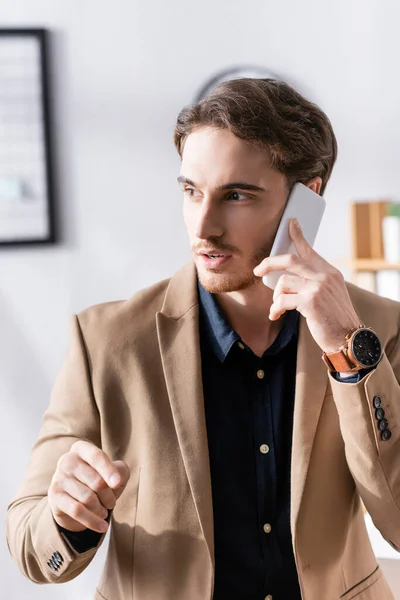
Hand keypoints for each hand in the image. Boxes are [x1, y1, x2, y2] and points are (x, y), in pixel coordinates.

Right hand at [48, 440, 129, 533]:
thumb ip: (120, 471)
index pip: (97, 457)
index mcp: (82, 448)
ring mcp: (58, 478)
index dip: (109, 470)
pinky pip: (76, 510)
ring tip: (104, 512)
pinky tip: (102, 526)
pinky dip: (92, 521)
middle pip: (95, 481)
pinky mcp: (54, 496)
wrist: (75, 500)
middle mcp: (67, 460)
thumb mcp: (114, 472)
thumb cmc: (99, 480)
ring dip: (101, 509)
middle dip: (109, 496)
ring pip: (87, 498)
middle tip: (111, 503)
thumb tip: (115, 480)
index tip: (117, 484)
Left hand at [253, 218, 361, 352]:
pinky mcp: (311, 301)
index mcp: (330, 272)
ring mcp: (318, 287)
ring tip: (278, 308)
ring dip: (276, 296)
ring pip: (283, 282)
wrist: (348, 339)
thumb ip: (315, 282)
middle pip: (290, 259)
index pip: (310, 250)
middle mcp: (325, 276)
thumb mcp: (330, 294)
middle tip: (258, 270)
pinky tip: (276, 315)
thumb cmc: (334, 319)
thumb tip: (287, 277)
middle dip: (269, 263)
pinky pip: (282, 299)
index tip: (290, 223)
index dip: (298, 235)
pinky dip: (275, 309)